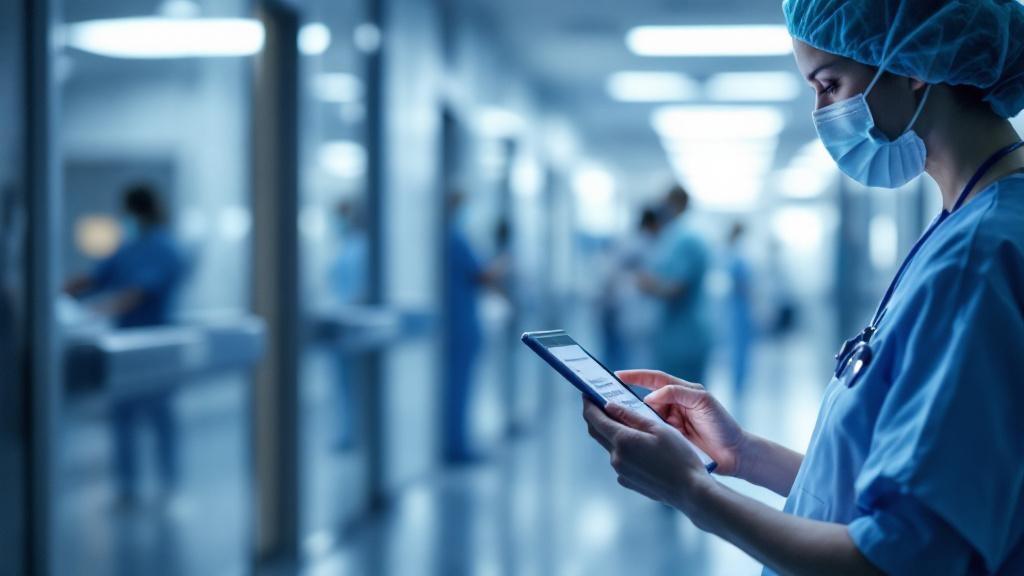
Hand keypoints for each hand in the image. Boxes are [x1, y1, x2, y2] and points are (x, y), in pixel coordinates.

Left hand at [583, 398, 711, 510]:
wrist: (690, 491)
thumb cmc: (680, 456)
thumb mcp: (658, 428)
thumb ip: (631, 415)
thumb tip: (608, 405)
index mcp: (622, 441)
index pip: (595, 418)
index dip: (589, 404)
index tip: (587, 394)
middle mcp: (616, 457)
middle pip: (597, 432)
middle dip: (595, 416)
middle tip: (599, 403)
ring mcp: (621, 471)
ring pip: (609, 446)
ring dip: (612, 432)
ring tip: (624, 422)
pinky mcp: (627, 481)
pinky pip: (619, 460)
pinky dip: (622, 448)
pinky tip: (637, 445)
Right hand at [617, 370, 747, 476]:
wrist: (735, 455)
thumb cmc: (723, 425)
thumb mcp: (703, 402)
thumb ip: (678, 393)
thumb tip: (650, 396)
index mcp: (681, 392)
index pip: (654, 379)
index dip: (635, 376)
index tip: (617, 376)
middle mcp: (673, 405)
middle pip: (644, 398)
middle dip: (628, 399)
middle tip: (608, 400)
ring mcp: (669, 423)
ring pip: (644, 417)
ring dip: (633, 418)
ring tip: (616, 419)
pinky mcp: (668, 440)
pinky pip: (650, 433)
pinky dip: (640, 433)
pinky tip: (630, 435)